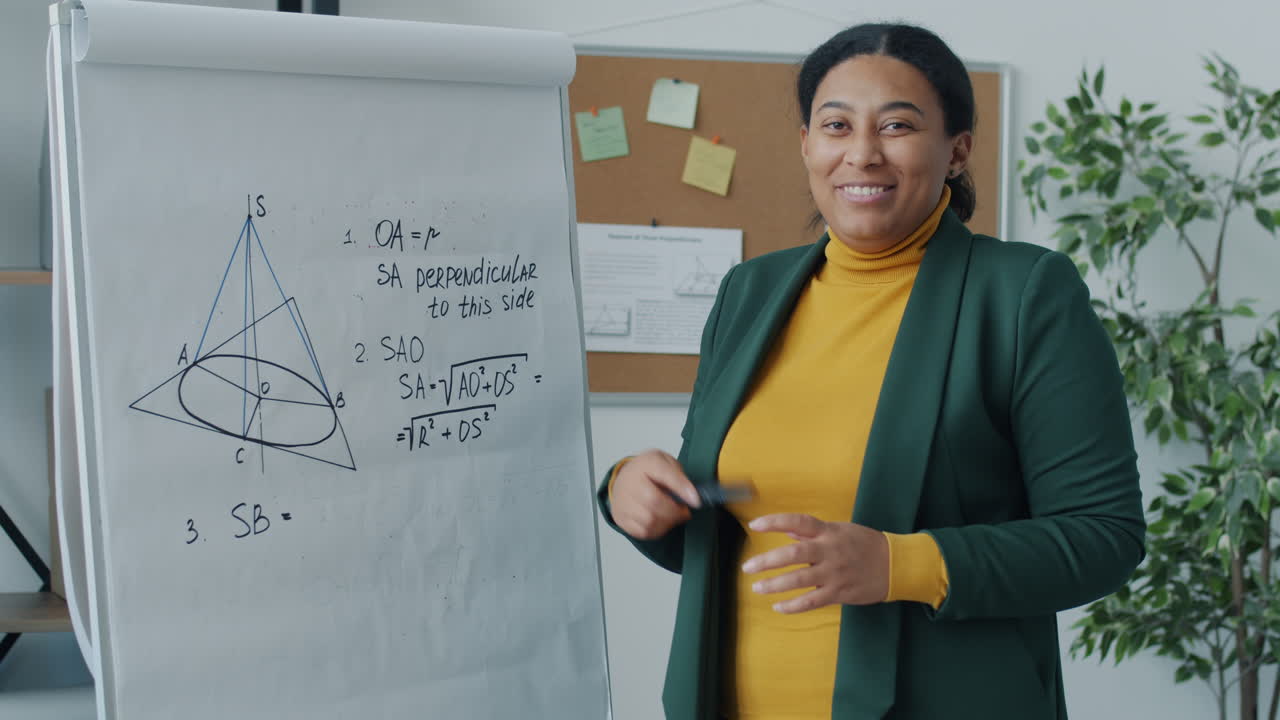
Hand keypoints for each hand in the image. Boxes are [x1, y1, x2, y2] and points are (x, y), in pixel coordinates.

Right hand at [609, 449, 700, 539]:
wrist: (624, 479)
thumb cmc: (648, 472)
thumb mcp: (666, 462)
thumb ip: (678, 475)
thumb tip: (691, 496)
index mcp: (646, 463)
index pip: (664, 473)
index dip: (681, 488)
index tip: (696, 501)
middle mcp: (630, 482)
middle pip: (654, 502)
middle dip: (675, 511)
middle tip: (684, 512)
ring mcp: (623, 502)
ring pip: (649, 521)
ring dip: (668, 523)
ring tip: (673, 517)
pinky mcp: (621, 518)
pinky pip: (643, 532)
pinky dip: (658, 531)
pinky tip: (662, 522)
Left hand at [740, 513, 888, 611]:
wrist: (896, 564)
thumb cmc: (864, 544)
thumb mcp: (840, 530)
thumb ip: (812, 531)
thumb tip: (787, 530)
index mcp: (828, 531)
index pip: (797, 521)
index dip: (775, 522)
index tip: (755, 525)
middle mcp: (829, 550)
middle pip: (793, 554)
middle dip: (767, 561)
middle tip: (748, 567)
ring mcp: (834, 573)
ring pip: (799, 580)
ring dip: (775, 585)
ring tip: (757, 588)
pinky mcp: (840, 592)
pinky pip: (812, 601)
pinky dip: (793, 606)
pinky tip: (778, 607)